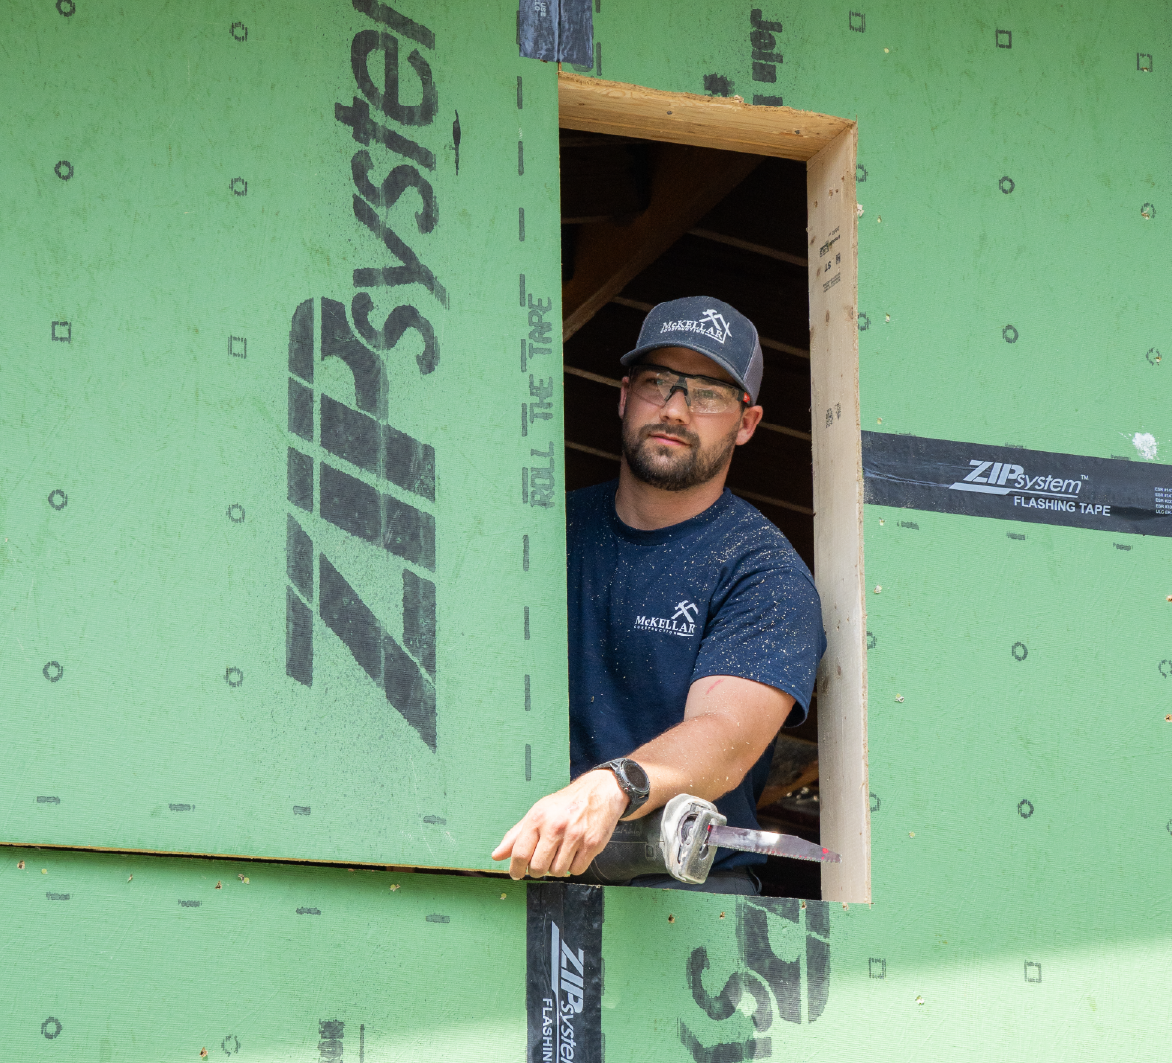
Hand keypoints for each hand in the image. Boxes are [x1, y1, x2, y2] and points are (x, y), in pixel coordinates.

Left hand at [491, 770, 628, 879]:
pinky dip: (574, 866)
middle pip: (538, 868)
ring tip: (561, 852)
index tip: (517, 873)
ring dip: (557, 867)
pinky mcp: (591, 844)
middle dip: (538, 870)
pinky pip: (576, 870)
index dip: (516, 869)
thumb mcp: (537, 813)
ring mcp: (574, 836)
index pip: (520, 853)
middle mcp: (555, 827)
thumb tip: (496, 855)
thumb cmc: (564, 805)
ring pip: (557, 871)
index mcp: (538, 818)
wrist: (598, 792)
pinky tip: (575, 852)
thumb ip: (515, 836)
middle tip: (542, 862)